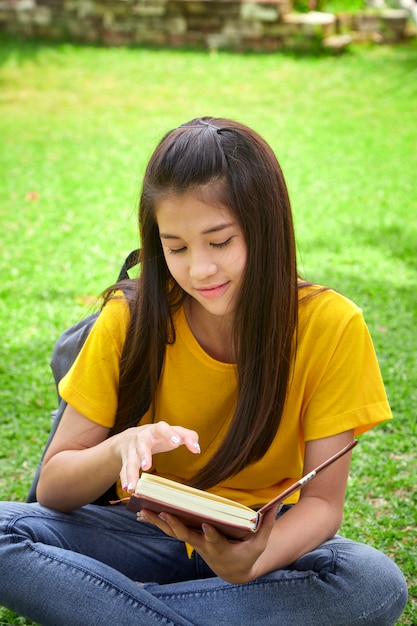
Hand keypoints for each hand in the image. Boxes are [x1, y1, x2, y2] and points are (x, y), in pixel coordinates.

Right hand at [115, 421, 199, 492]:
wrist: (131, 436)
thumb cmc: (159, 436)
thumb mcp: (174, 432)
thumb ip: (189, 437)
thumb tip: (197, 449)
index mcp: (155, 429)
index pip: (162, 428)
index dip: (169, 434)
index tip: (176, 442)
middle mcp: (141, 438)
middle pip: (141, 444)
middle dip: (143, 454)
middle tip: (147, 466)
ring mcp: (132, 449)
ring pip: (130, 460)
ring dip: (131, 473)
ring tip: (133, 487)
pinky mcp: (125, 460)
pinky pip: (123, 470)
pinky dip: (125, 479)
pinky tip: (127, 488)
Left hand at [137, 505, 277, 583]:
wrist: (234, 570)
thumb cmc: (248, 553)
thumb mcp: (261, 542)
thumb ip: (267, 524)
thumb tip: (277, 504)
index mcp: (221, 547)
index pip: (215, 540)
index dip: (211, 534)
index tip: (207, 526)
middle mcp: (203, 544)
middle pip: (186, 534)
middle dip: (174, 524)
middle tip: (164, 513)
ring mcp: (193, 541)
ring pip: (173, 531)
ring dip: (158, 521)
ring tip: (144, 509)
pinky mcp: (187, 536)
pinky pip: (169, 528)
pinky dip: (156, 520)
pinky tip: (143, 512)